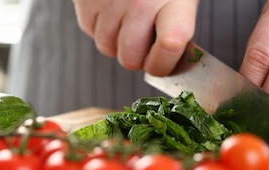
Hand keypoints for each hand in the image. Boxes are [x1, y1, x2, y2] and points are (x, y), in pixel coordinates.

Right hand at [72, 0, 197, 75]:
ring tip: (127, 21)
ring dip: (116, 42)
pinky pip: (89, 30)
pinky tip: (112, 9)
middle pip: (131, 58)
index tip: (164, 64)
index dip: (165, 64)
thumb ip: (179, 21)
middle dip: (137, 58)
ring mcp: (109, 1)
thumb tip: (171, 57)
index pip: (170, 46)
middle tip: (144, 43)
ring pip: (107, 47)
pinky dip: (99, 27)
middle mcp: (140, 1)